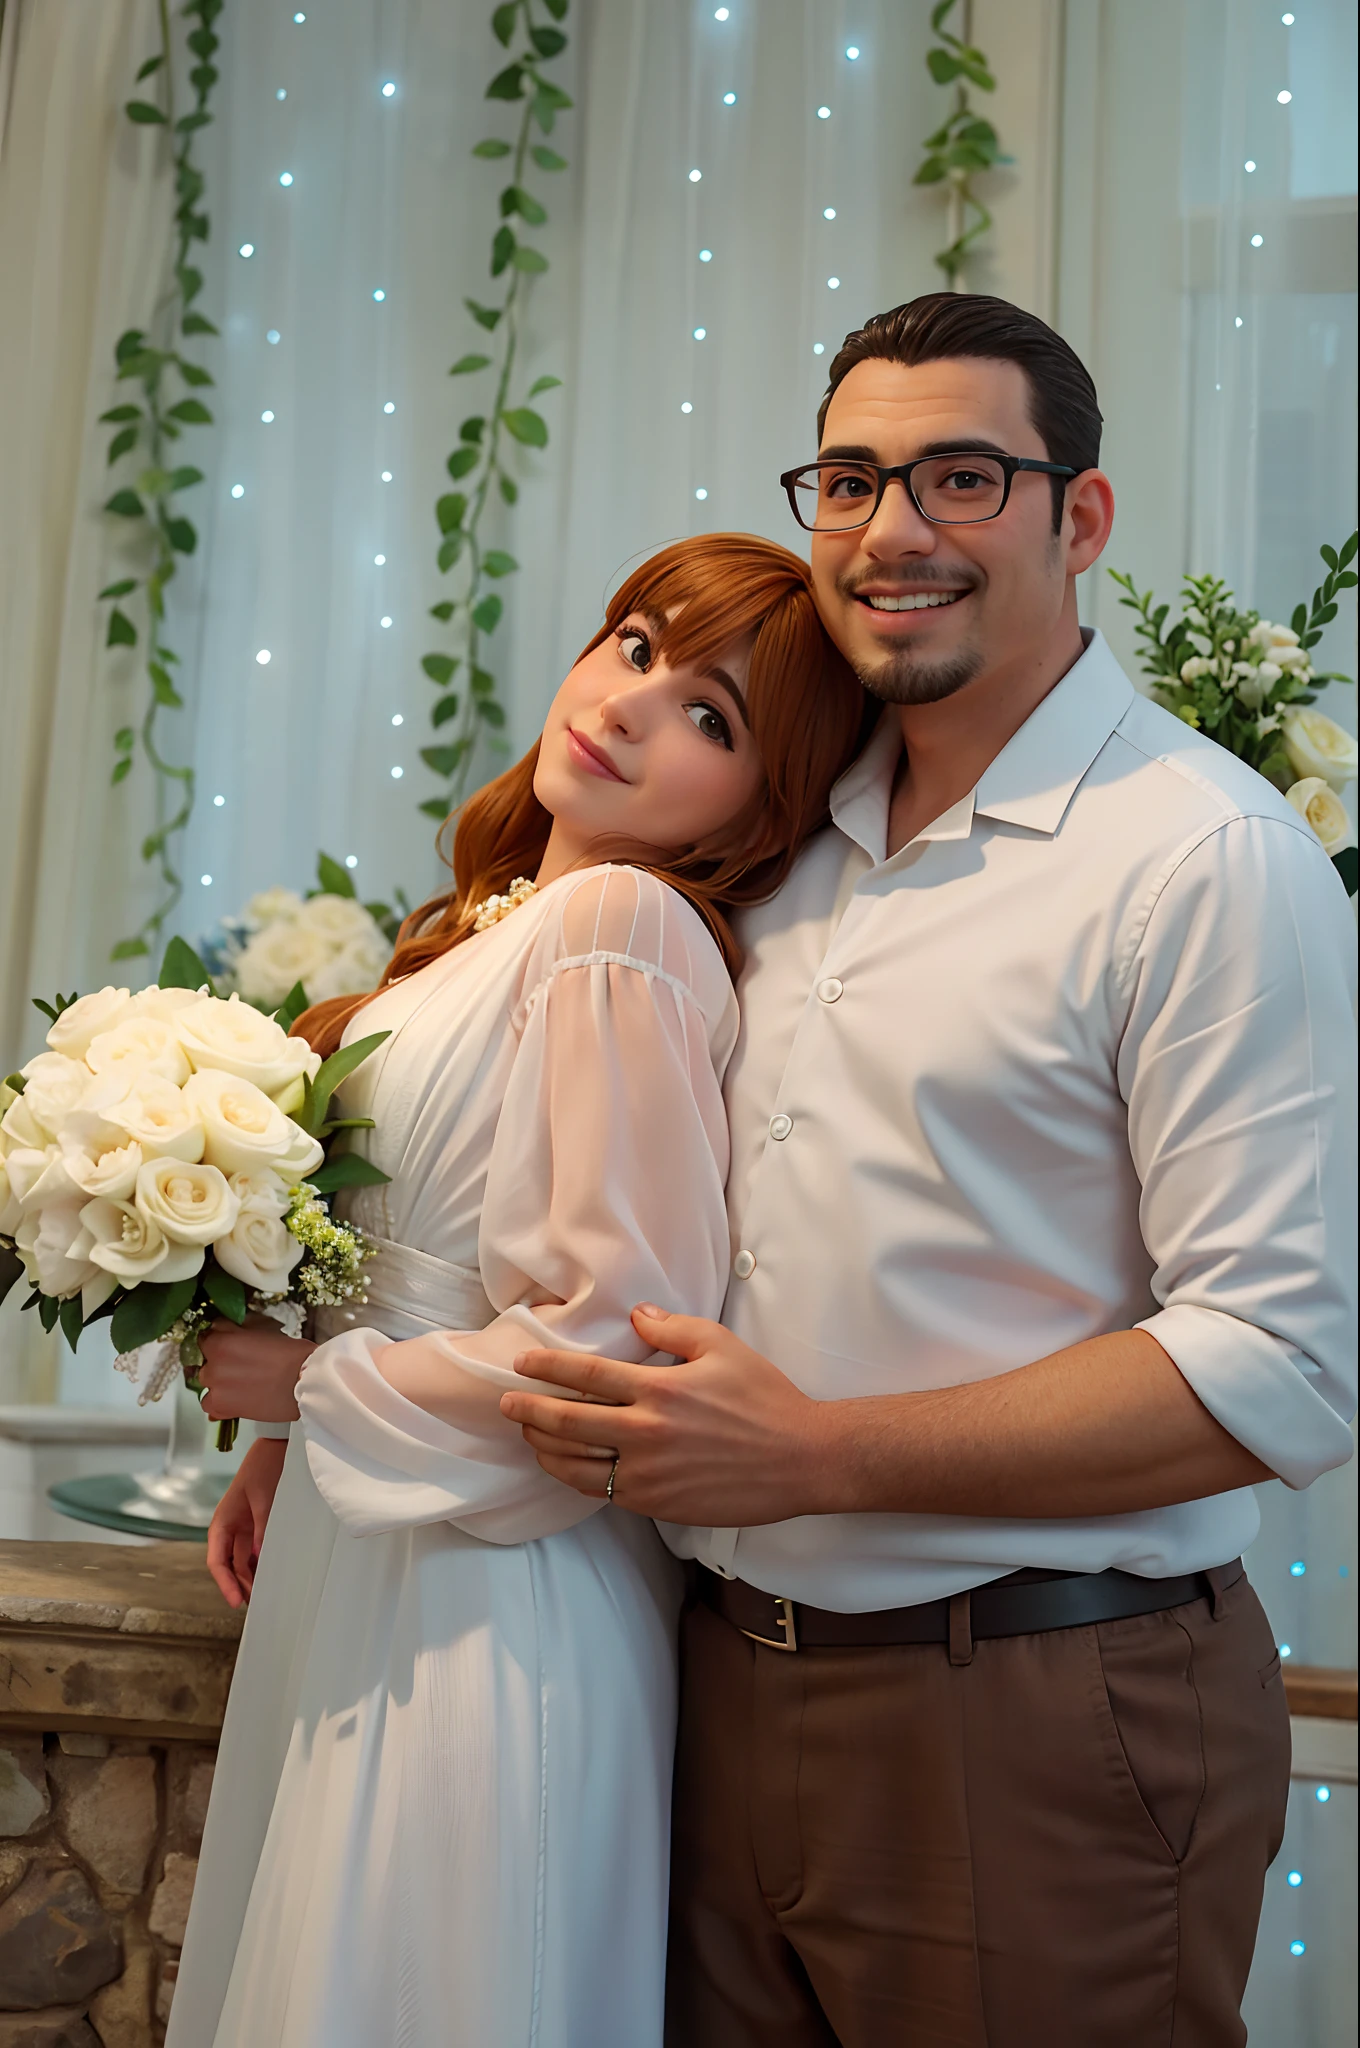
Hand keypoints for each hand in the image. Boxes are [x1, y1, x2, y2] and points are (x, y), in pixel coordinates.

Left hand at [198, 1314, 313, 1422]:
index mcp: (221, 1342)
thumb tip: (223, 1328)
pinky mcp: (222, 1407)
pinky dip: (218, 1401)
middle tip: (241, 1364)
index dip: (220, 1339)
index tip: (229, 1344)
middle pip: (206, 1360)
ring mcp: (215, 1387)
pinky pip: (208, 1403)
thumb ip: (237, 1330)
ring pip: (207, 1380)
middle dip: (220, 1360)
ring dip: (219, 1380)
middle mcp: (212, 1365)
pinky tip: (235, 1398)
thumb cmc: (291, 1354)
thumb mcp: (262, 1331)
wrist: (305, 1383)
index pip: (207, 1336)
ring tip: (241, 1383)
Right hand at [207, 1437, 287, 1607]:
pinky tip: (270, 1574)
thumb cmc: (264, 1468)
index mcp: (222, 1523)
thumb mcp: (263, 1499)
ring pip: (242, 1561)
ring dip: (250, 1577)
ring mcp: (243, 1528)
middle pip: (229, 1565)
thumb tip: (261, 1557)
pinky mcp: (257, 1525)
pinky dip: (260, 1563)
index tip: (235, 1601)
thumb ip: (263, 1528)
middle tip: (254, 1605)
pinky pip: (255, 1550)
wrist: (275, 1446)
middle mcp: (229, 1529)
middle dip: (238, 1585)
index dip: (225, 1583)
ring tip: (263, 1595)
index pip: (217, 1561)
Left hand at [498, 1305, 830, 1524]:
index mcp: (661, 1389)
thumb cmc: (764, 1398)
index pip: (587, 1374)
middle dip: (529, 1412)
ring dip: (546, 1450)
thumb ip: (672, 1328)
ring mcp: (649, 1474)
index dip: (548, 1367)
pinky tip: (568, 1466)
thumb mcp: (722, 1346)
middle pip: (568, 1423)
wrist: (801, 1459)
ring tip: (530, 1437)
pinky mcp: (657, 1503)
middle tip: (505, 1405)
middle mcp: (647, 1433)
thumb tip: (636, 1316)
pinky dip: (577, 1478)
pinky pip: (603, 1492)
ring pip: (577, 1465)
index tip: (522, 1364)